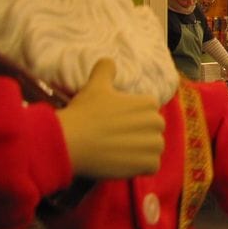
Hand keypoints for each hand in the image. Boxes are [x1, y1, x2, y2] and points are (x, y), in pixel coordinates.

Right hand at [56, 58, 164, 178]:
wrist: (71, 143)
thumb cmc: (85, 112)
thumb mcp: (95, 85)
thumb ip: (106, 69)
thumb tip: (109, 61)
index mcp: (148, 103)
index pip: (148, 111)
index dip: (132, 117)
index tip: (116, 123)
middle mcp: (157, 122)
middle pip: (153, 130)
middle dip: (139, 134)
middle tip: (116, 138)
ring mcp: (154, 145)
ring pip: (154, 148)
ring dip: (141, 151)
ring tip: (119, 151)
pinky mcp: (149, 164)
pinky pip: (152, 166)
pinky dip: (141, 167)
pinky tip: (123, 163)